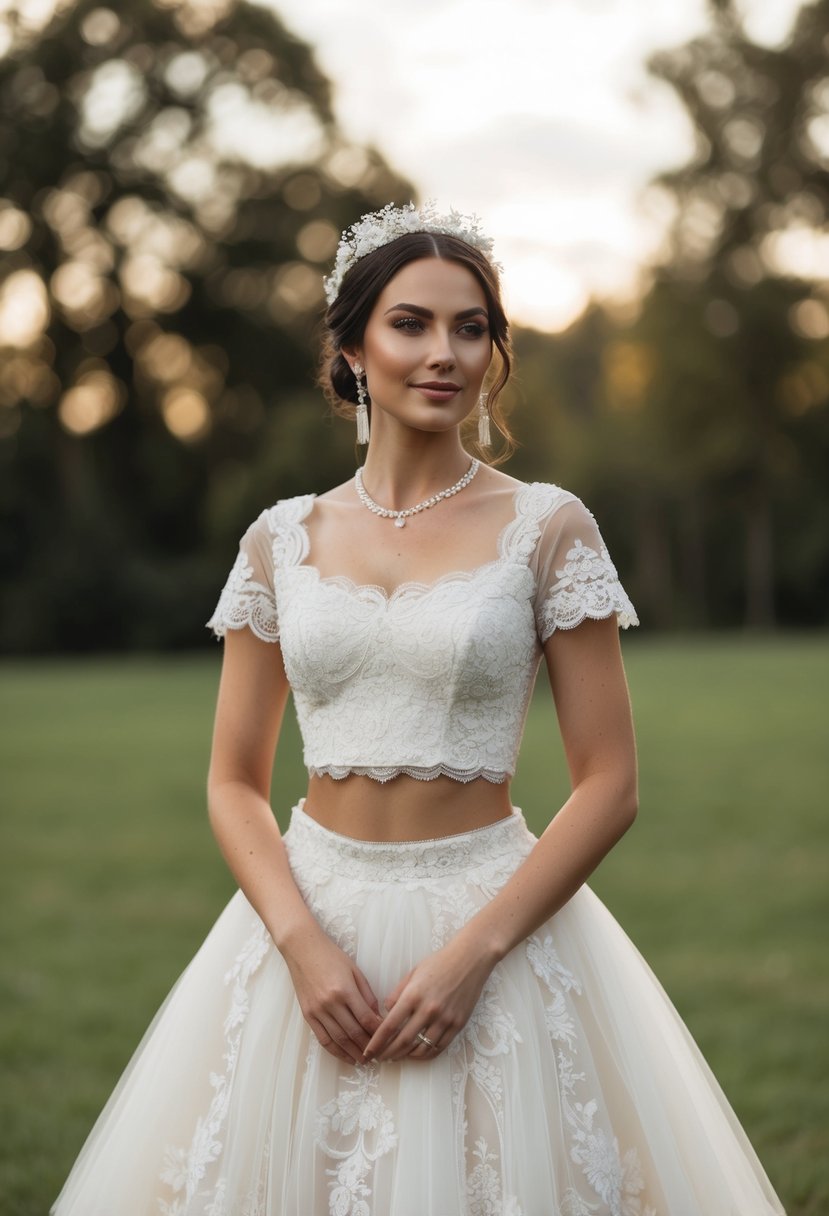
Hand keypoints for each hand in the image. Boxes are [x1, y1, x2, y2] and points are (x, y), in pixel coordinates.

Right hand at [281, 927, 382, 1063]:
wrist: (303, 949)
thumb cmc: (331, 956)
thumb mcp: (354, 970)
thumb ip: (367, 994)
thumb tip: (376, 1016)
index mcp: (345, 990)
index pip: (366, 1018)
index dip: (378, 1032)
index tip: (387, 1039)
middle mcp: (330, 1003)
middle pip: (353, 1032)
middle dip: (368, 1047)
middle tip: (379, 1055)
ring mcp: (317, 1011)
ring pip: (339, 1039)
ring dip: (353, 1052)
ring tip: (365, 1061)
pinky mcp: (308, 1015)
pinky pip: (323, 1038)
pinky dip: (335, 1051)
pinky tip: (346, 1056)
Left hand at [363, 937, 494, 1062]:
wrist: (470, 959)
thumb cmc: (439, 962)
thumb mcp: (413, 973)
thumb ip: (397, 994)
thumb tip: (387, 1013)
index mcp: (413, 995)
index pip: (390, 1026)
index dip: (377, 1043)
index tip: (368, 1052)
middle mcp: (428, 1010)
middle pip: (403, 1041)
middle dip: (388, 1054)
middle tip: (379, 1059)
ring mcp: (445, 1019)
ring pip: (421, 1049)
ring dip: (405, 1056)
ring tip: (396, 1057)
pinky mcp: (458, 1025)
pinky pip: (439, 1047)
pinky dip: (425, 1055)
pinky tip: (416, 1054)